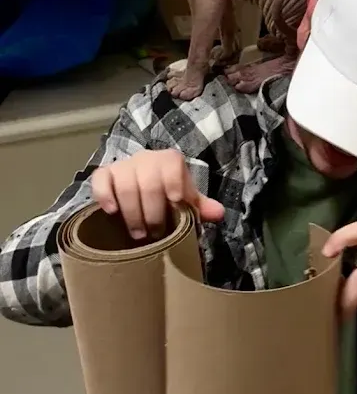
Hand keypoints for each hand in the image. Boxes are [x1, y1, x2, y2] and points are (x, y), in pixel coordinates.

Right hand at [91, 149, 224, 239]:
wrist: (142, 182)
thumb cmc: (168, 192)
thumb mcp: (186, 198)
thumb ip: (201, 205)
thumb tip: (218, 213)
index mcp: (169, 160)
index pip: (173, 168)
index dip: (175, 188)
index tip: (175, 208)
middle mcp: (146, 158)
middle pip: (149, 183)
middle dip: (153, 213)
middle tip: (155, 235)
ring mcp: (123, 165)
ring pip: (124, 185)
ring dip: (132, 213)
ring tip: (138, 234)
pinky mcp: (104, 174)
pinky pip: (100, 180)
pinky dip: (104, 196)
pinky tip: (112, 212)